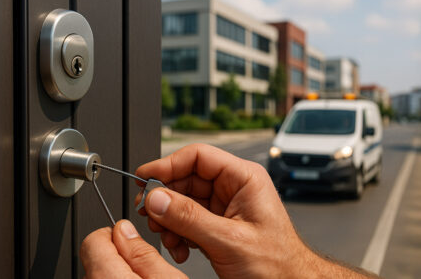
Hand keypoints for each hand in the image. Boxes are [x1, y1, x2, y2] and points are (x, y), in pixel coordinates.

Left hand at [80, 219, 186, 278]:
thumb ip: (143, 252)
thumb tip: (125, 230)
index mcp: (106, 275)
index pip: (94, 239)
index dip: (117, 234)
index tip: (134, 240)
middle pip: (98, 258)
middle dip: (121, 256)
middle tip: (148, 266)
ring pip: (102, 274)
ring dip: (120, 273)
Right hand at [135, 144, 371, 277]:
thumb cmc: (277, 263)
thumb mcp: (228, 240)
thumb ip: (189, 218)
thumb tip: (156, 198)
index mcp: (244, 178)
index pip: (198, 156)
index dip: (167, 165)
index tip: (143, 179)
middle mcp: (233, 187)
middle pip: (185, 179)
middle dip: (164, 200)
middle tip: (149, 216)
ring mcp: (224, 206)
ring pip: (182, 201)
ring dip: (169, 222)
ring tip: (169, 240)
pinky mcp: (218, 225)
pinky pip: (187, 220)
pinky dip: (177, 234)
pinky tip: (180, 249)